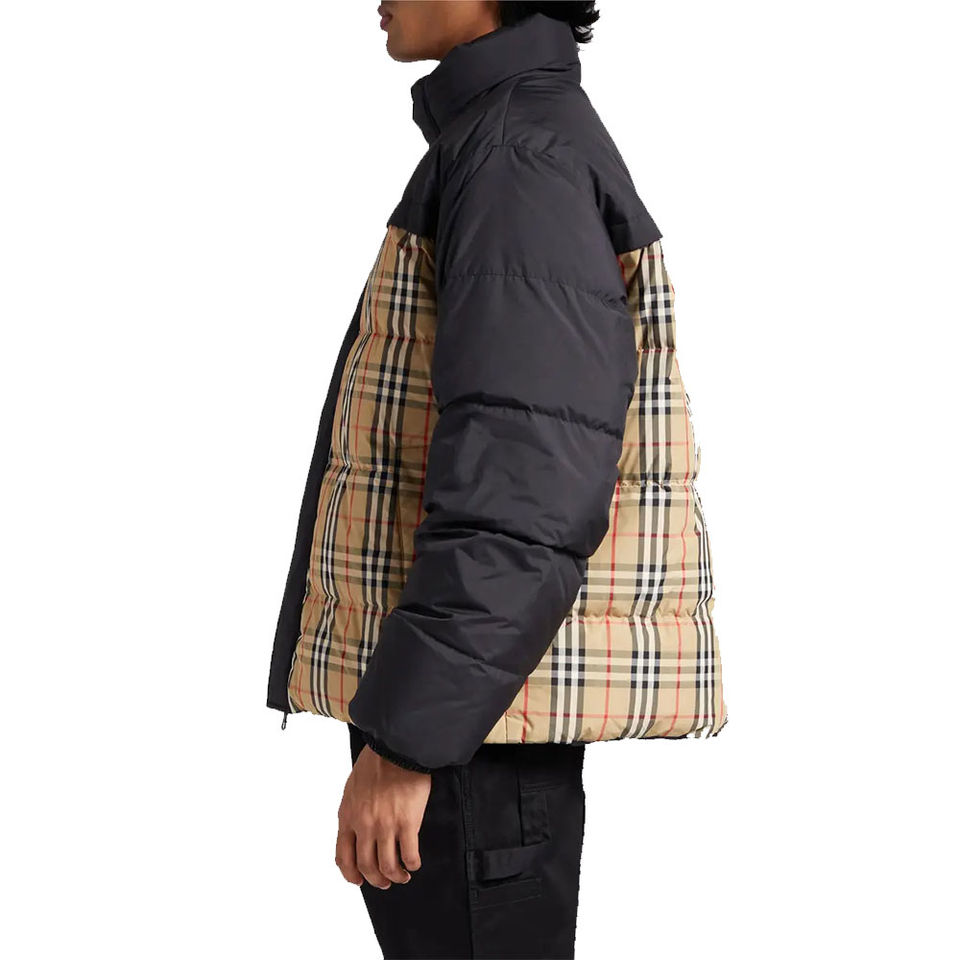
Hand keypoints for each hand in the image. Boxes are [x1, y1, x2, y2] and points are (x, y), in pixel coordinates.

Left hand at [335, 744, 430, 888]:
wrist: (396, 747)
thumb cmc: (376, 761)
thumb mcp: (353, 787)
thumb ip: (353, 810)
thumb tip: (357, 827)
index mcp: (348, 816)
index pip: (343, 857)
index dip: (351, 874)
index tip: (359, 879)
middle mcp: (364, 825)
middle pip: (366, 866)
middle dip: (376, 879)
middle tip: (385, 882)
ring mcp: (385, 825)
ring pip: (387, 866)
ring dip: (395, 876)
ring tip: (402, 875)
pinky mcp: (407, 822)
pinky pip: (409, 854)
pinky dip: (412, 864)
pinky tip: (415, 863)